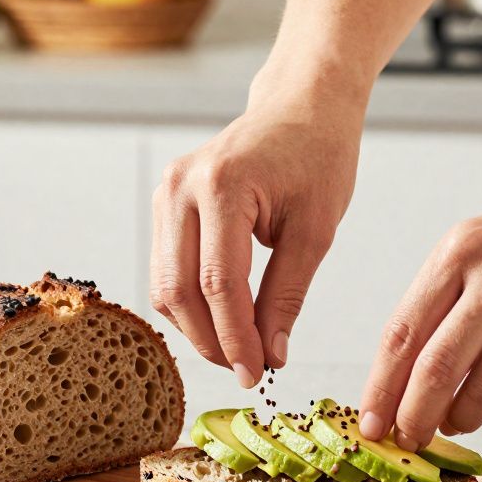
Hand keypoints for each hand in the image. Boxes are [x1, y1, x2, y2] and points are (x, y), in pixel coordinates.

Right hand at [150, 84, 363, 387]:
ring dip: (196, 327)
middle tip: (246, 370)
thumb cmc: (316, 157)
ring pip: (164, 285)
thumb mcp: (316, 229)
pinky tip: (221, 319)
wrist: (299, 107)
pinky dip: (189, 304)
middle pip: (179, 289)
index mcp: (223, 185)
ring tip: (237, 349)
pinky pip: (165, 269)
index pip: (219, 282)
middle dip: (211, 340)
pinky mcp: (164, 203)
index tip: (256, 373)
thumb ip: (288, 294)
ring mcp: (165, 193)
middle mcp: (181, 187)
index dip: (235, 337)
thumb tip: (271, 354)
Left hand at [358, 164, 481, 449]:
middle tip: (407, 440)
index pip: (401, 334)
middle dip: (413, 419)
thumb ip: (442, 299)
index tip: (368, 424)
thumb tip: (402, 375)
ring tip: (456, 420)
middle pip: (435, 370)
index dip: (379, 389)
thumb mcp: (480, 242)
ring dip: (462, 419)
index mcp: (459, 251)